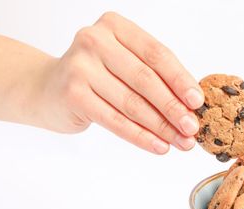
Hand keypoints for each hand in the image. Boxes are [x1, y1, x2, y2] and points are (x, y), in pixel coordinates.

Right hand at [34, 12, 203, 153]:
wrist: (45, 89)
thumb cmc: (94, 77)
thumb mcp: (122, 64)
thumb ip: (153, 76)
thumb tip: (190, 106)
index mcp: (115, 27)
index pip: (156, 54)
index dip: (180, 79)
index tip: (197, 101)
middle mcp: (95, 41)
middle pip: (146, 79)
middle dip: (173, 107)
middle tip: (192, 128)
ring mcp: (80, 66)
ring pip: (132, 103)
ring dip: (161, 126)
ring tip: (181, 142)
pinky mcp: (73, 94)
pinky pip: (115, 121)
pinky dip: (141, 136)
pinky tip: (158, 146)